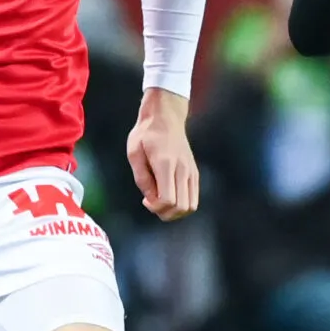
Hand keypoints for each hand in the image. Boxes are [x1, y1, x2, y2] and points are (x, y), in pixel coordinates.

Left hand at [126, 88, 199, 221]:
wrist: (166, 117)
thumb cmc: (146, 134)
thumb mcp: (134, 153)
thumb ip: (141, 178)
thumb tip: (150, 199)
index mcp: (166, 164)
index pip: (168, 199)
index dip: (156, 208)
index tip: (145, 201)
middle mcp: (182, 169)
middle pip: (181, 207)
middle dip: (164, 213)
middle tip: (151, 203)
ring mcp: (191, 171)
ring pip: (190, 206)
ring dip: (174, 212)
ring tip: (161, 202)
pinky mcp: (194, 173)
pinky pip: (193, 199)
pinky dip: (181, 205)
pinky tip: (169, 196)